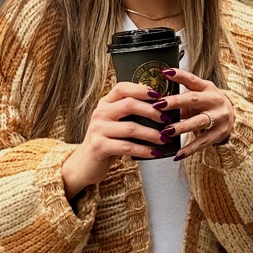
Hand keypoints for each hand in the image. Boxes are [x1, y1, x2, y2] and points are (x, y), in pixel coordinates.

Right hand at [61, 81, 171, 198]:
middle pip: (129, 104)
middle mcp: (100, 113)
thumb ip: (129, 114)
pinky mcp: (99, 146)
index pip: (122, 88)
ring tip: (165, 138)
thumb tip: (161, 109)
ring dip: (152, 133)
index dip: (141, 89)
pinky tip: (155, 153)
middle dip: (152, 111)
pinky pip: (127, 147)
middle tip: (167, 119)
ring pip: (131, 128)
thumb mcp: (114, 123)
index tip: (159, 94)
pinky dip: (144, 150)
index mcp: (104, 103)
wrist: (85, 164)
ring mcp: (98, 129)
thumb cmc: (107, 141)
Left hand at [155, 66, 234, 158]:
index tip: (165, 72)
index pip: (192, 79)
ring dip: (181, 127)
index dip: (179, 76)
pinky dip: (189, 149)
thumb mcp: (200, 95)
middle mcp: (214, 100)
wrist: (233, 117)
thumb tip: (156, 100)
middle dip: (175, 102)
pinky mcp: (218, 134)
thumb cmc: (208, 104)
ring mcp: (218, 118)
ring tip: (166, 131)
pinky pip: (202, 142)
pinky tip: (177, 154)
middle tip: (158, 105)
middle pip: (194, 100)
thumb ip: (182, 97)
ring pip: (199, 122)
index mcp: (207, 87)